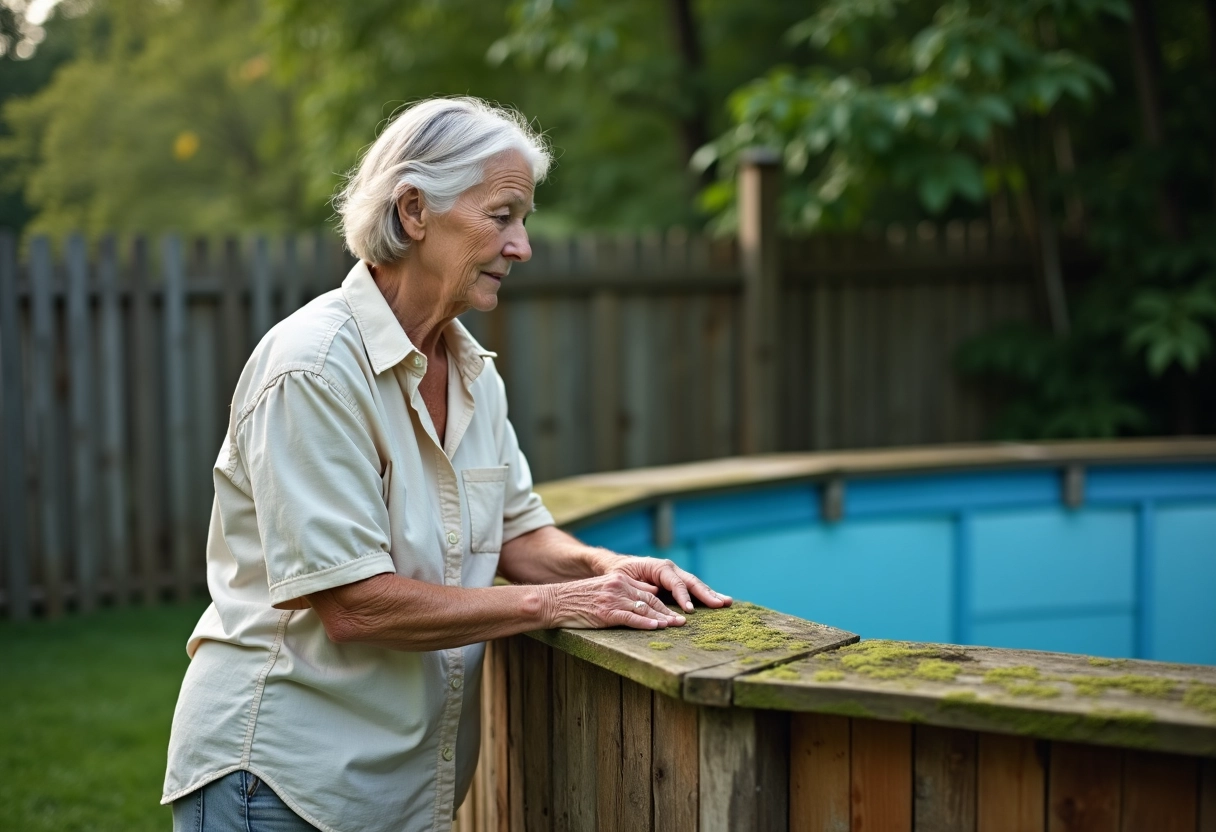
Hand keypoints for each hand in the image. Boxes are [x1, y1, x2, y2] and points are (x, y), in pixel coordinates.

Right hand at [543, 573, 685, 629]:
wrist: (554, 601)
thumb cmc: (577, 599)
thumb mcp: (602, 588)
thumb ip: (624, 589)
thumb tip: (649, 593)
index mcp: (618, 579)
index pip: (647, 591)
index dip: (663, 601)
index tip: (676, 610)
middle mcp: (618, 586)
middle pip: (650, 599)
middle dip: (668, 611)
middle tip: (682, 621)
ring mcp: (612, 599)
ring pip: (643, 609)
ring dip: (662, 618)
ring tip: (675, 626)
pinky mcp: (605, 612)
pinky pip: (630, 618)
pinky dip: (645, 623)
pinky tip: (656, 628)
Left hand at [604, 556, 731, 613]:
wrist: (618, 567)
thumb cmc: (618, 573)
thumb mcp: (621, 577)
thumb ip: (637, 584)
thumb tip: (653, 591)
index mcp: (659, 567)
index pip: (675, 582)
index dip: (684, 596)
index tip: (690, 610)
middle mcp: (670, 570)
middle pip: (691, 582)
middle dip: (707, 593)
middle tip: (721, 603)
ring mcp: (676, 576)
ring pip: (696, 585)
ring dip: (711, 594)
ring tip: (727, 602)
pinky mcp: (677, 584)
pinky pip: (693, 590)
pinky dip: (706, 595)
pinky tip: (719, 602)